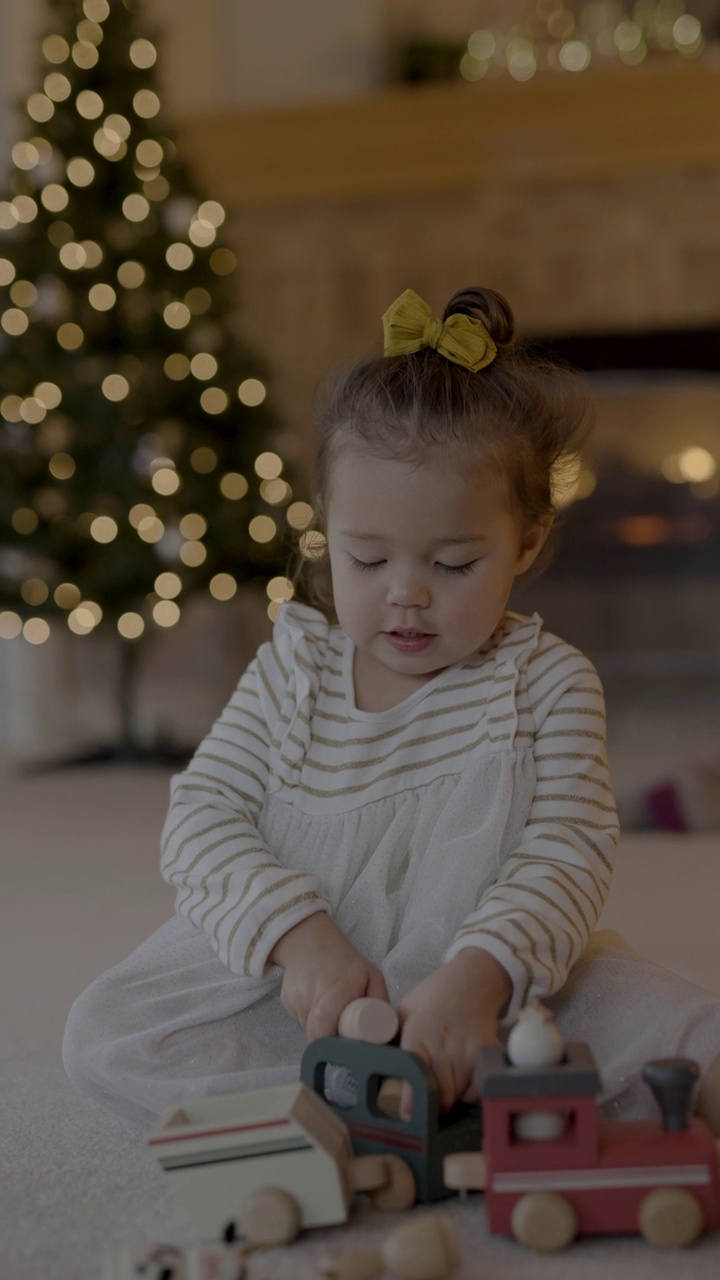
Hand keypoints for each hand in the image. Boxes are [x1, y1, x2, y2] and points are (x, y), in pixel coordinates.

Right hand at [269, 912, 388, 1039]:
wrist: (309, 941)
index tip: (345, 1042)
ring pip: (307, 1028)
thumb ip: (379, 999)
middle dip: (328, 1039)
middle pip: (315, 1031)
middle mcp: (313, 991)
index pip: (326, 1021)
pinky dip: (309, 1020)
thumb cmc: (346, 961)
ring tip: (331, 1014)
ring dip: (320, 1029)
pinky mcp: (285, 1000)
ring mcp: (296, 996)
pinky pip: (299, 1020)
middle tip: (340, 1035)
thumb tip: (385, 1029)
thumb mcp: (371, 974)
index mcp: (338, 986)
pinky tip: (317, 1005)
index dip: (334, 1038)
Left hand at [397, 948, 510, 1114]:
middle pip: (441, 1092)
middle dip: (431, 1104)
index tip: (405, 1114)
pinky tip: (461, 1082)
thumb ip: (391, 1035)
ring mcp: (468, 1049)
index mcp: (420, 1030)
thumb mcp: (406, 1009)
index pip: (414, 1069)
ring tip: (441, 1087)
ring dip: (450, 1098)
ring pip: (459, 1094)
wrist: (472, 980)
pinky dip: (470, 1093)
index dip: (410, 1096)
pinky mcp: (487, 1053)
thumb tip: (369, 1062)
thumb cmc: (433, 996)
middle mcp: (445, 1042)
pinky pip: (478, 1088)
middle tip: (422, 1105)